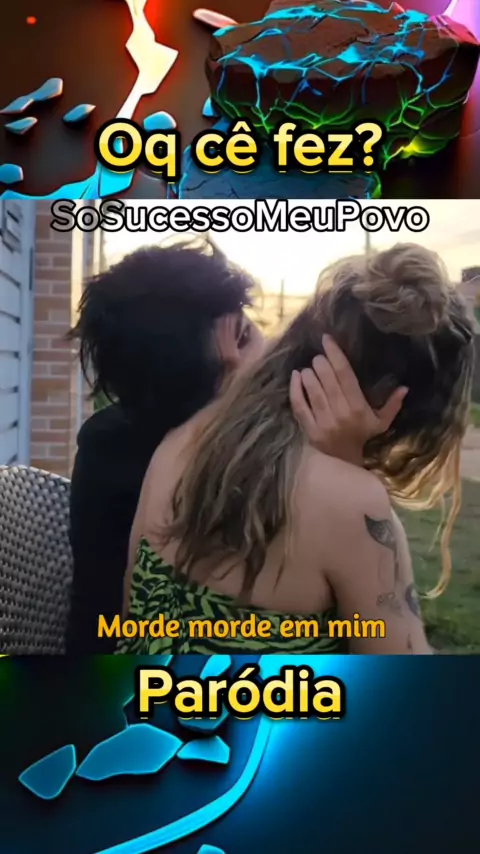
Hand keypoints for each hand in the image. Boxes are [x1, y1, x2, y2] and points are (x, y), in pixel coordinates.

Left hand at [289, 334, 407, 465]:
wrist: (344, 461)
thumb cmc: (362, 436)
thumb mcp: (381, 423)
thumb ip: (392, 405)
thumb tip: (405, 388)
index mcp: (359, 408)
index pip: (345, 375)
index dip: (335, 355)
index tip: (327, 340)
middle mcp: (341, 414)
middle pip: (328, 380)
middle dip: (321, 363)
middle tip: (318, 356)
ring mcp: (324, 422)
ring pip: (313, 391)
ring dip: (308, 374)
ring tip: (308, 367)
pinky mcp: (309, 429)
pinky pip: (299, 405)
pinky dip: (295, 390)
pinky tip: (295, 376)